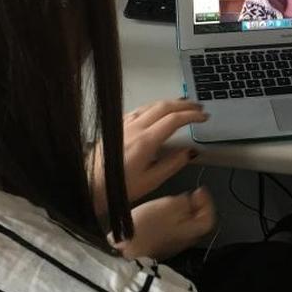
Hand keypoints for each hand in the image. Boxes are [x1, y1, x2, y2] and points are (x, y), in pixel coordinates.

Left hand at [90, 100, 208, 216]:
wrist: (87, 187)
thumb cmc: (118, 188)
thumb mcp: (151, 181)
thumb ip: (173, 164)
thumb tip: (190, 152)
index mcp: (145, 141)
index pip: (174, 120)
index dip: (192, 116)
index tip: (204, 117)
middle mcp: (134, 128)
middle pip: (163, 106)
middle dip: (184, 105)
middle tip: (198, 108)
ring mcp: (123, 125)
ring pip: (151, 105)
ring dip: (170, 102)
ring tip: (183, 105)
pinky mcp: (115, 126)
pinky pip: (139, 110)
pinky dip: (154, 106)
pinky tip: (157, 110)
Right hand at [113, 188, 216, 260]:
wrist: (124, 249)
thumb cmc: (147, 226)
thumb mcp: (169, 205)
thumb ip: (184, 201)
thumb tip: (190, 200)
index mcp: (192, 231)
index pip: (209, 217)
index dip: (207, 202)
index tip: (199, 190)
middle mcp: (186, 241)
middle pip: (197, 222)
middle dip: (194, 206)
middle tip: (188, 194)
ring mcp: (172, 245)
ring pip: (184, 225)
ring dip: (181, 212)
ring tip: (173, 201)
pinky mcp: (159, 246)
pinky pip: (171, 230)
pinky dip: (170, 219)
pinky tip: (160, 212)